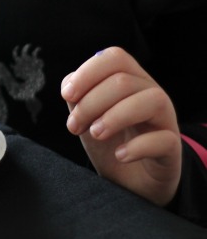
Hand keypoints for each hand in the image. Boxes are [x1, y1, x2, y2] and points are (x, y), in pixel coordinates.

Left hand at [61, 47, 180, 205]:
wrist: (129, 180)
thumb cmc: (109, 141)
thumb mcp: (87, 117)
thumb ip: (78, 96)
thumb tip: (70, 84)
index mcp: (130, 81)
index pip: (114, 57)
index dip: (87, 72)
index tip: (67, 96)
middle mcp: (150, 94)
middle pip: (123, 80)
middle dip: (90, 103)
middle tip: (74, 127)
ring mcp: (165, 120)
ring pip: (150, 100)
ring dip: (114, 117)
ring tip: (95, 134)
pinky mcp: (172, 148)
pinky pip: (163, 139)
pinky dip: (137, 147)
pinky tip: (119, 155)